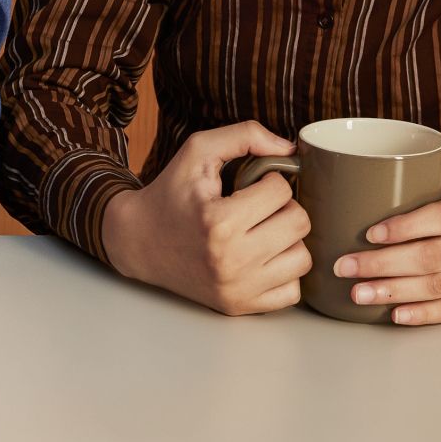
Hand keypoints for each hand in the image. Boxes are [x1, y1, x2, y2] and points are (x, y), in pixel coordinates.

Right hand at [99, 122, 311, 315]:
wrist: (139, 240)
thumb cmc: (171, 194)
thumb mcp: (198, 151)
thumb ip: (245, 135)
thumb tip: (290, 149)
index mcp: (219, 221)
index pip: (282, 192)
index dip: (271, 180)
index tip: (252, 185)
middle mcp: (231, 260)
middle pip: (299, 224)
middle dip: (284, 207)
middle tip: (261, 206)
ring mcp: (237, 288)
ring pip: (301, 258)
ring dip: (288, 240)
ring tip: (264, 230)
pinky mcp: (239, 306)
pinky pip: (292, 291)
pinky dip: (284, 272)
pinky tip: (264, 256)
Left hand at [332, 189, 440, 325]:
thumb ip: (436, 202)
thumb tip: (380, 198)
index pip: (437, 218)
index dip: (403, 226)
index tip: (370, 232)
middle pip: (427, 257)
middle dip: (381, 264)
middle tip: (343, 266)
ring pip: (434, 287)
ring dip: (392, 292)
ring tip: (357, 293)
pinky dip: (422, 315)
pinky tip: (396, 315)